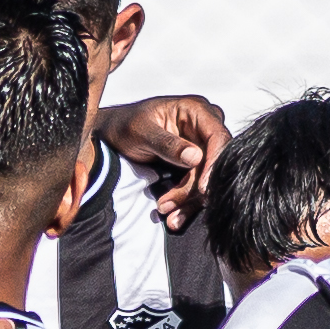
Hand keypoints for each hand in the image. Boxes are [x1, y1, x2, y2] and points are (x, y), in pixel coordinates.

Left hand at [98, 93, 232, 219]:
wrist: (112, 137)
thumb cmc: (125, 125)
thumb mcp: (141, 131)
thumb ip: (167, 144)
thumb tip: (195, 158)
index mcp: (197, 111)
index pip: (217, 137)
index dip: (215, 163)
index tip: (203, 188)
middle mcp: (205, 129)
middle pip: (214, 163)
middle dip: (194, 189)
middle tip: (169, 205)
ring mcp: (202, 149)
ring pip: (206, 180)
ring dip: (188, 201)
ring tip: (166, 213)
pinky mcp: (195, 168)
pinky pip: (197, 189)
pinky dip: (185, 205)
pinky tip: (174, 217)